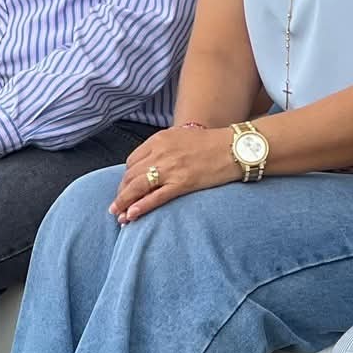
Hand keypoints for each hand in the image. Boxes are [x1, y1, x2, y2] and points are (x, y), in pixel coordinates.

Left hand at [111, 126, 238, 222]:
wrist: (235, 147)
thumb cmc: (212, 143)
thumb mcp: (182, 136)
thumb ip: (165, 147)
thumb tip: (153, 164)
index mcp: (159, 139)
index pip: (133, 161)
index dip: (126, 177)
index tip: (126, 188)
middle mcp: (161, 152)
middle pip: (131, 175)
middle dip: (121, 191)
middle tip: (117, 205)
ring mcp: (171, 168)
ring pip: (138, 187)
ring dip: (124, 202)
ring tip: (117, 215)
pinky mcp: (182, 183)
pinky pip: (156, 197)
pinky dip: (141, 207)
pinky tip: (132, 215)